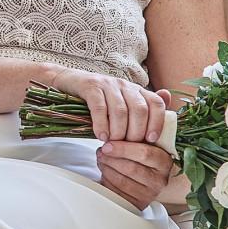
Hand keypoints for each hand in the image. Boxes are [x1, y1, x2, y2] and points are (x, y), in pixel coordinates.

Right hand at [48, 67, 170, 144]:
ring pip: (120, 111)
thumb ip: (139, 117)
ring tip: (112, 144)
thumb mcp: (121, 107)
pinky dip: (101, 125)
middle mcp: (125, 85)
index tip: (150, 140)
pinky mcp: (91, 86)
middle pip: (139, 110)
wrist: (71, 81)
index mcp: (136, 90)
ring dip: (118, 132)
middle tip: (126, 147)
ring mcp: (108, 85)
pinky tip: (100, 136)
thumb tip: (155, 134)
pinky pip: (99, 108)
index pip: (156, 104)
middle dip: (135, 132)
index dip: (157, 122)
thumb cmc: (99, 100)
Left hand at [97, 140, 174, 210]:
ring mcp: (149, 194)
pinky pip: (117, 192)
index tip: (107, 145)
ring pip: (121, 180)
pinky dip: (106, 180)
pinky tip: (104, 171)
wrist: (142, 179)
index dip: (123, 149)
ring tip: (101, 159)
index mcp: (164, 161)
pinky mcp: (136, 204)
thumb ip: (132, 139)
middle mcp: (160, 179)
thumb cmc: (139, 158)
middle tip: (101, 152)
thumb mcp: (142, 146)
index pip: (145, 153)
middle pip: (131, 168)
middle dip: (111, 159)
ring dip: (106, 168)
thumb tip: (111, 137)